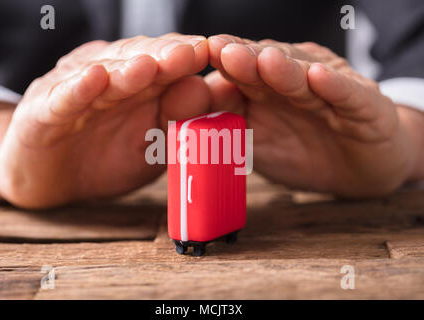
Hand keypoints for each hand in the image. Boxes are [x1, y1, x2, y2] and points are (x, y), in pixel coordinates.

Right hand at [0, 34, 209, 207]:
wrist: (52, 179)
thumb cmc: (107, 157)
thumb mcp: (151, 144)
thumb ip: (176, 119)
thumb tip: (204, 89)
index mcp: (137, 85)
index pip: (165, 63)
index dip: (187, 58)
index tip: (215, 54)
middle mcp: (107, 79)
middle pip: (137, 60)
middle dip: (164, 56)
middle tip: (191, 52)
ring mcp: (74, 92)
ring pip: (102, 75)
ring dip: (126, 69)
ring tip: (148, 65)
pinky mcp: (42, 112)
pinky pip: (62, 100)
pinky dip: (77, 90)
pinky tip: (94, 79)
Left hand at [207, 35, 422, 196]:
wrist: (358, 170)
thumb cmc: (301, 153)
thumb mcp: (257, 145)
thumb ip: (227, 128)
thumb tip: (182, 114)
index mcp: (267, 89)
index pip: (241, 72)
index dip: (222, 65)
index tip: (200, 59)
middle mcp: (295, 82)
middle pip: (268, 67)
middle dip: (246, 60)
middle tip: (224, 51)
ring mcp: (330, 91)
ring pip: (304, 77)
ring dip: (284, 70)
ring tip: (266, 62)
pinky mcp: (365, 106)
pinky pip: (347, 95)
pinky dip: (333, 87)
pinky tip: (318, 77)